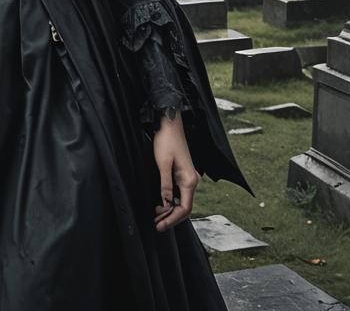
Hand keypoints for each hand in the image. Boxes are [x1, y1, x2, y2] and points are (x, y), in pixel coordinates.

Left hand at [152, 113, 198, 232]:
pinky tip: (162, 203)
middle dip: (171, 218)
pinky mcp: (183, 174)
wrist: (170, 124)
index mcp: (189, 180)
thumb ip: (165, 185)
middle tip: (156, 224)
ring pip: (182, 201)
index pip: (185, 208)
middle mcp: (192, 180)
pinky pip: (180, 193)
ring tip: (156, 215)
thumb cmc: (166, 141)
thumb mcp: (163, 163)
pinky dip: (172, 201)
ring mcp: (188, 177)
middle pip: (185, 207)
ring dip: (171, 210)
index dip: (172, 219)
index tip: (160, 225)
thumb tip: (166, 203)